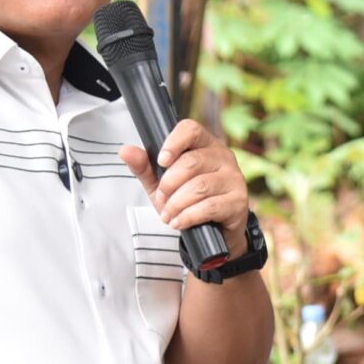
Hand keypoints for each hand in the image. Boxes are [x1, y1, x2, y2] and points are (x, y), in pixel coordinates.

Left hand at [121, 119, 251, 250]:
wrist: (213, 233)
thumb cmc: (189, 202)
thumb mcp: (162, 184)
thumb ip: (145, 167)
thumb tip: (125, 150)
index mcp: (205, 145)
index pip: (191, 129)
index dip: (174, 142)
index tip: (161, 161)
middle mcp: (223, 157)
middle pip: (192, 162)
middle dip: (169, 184)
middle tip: (161, 199)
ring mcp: (234, 179)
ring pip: (199, 186)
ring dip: (177, 204)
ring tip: (168, 215)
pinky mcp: (238, 201)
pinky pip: (209, 206)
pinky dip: (188, 216)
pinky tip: (179, 222)